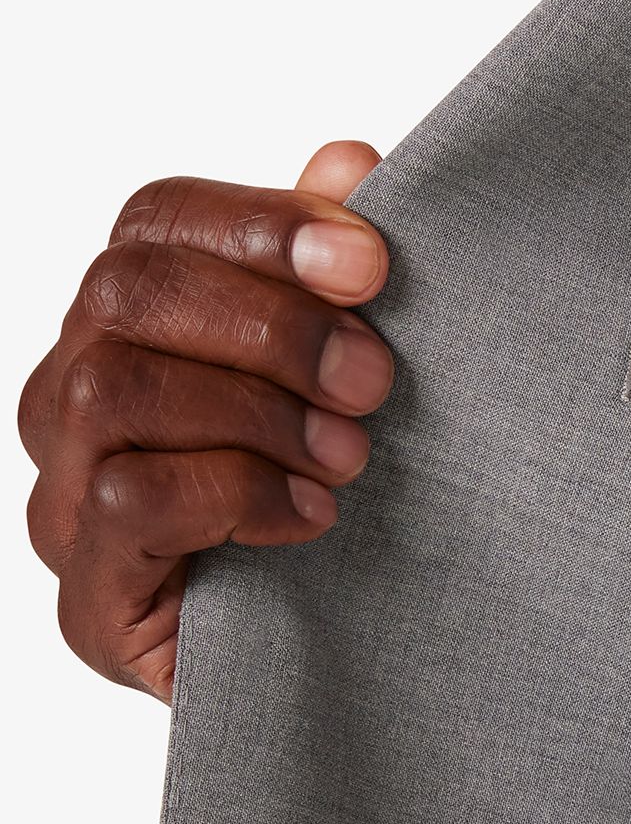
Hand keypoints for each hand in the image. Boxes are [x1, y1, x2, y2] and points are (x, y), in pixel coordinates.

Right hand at [19, 141, 390, 702]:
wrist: (342, 661)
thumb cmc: (336, 488)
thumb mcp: (353, 368)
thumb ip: (340, 266)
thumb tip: (351, 162)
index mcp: (135, 322)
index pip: (155, 223)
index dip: (262, 225)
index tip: (373, 266)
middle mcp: (74, 392)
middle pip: (127, 292)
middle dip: (271, 323)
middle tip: (375, 379)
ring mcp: (63, 494)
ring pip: (118, 387)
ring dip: (257, 412)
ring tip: (349, 454)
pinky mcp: (86, 596)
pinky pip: (124, 499)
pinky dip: (236, 495)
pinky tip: (311, 517)